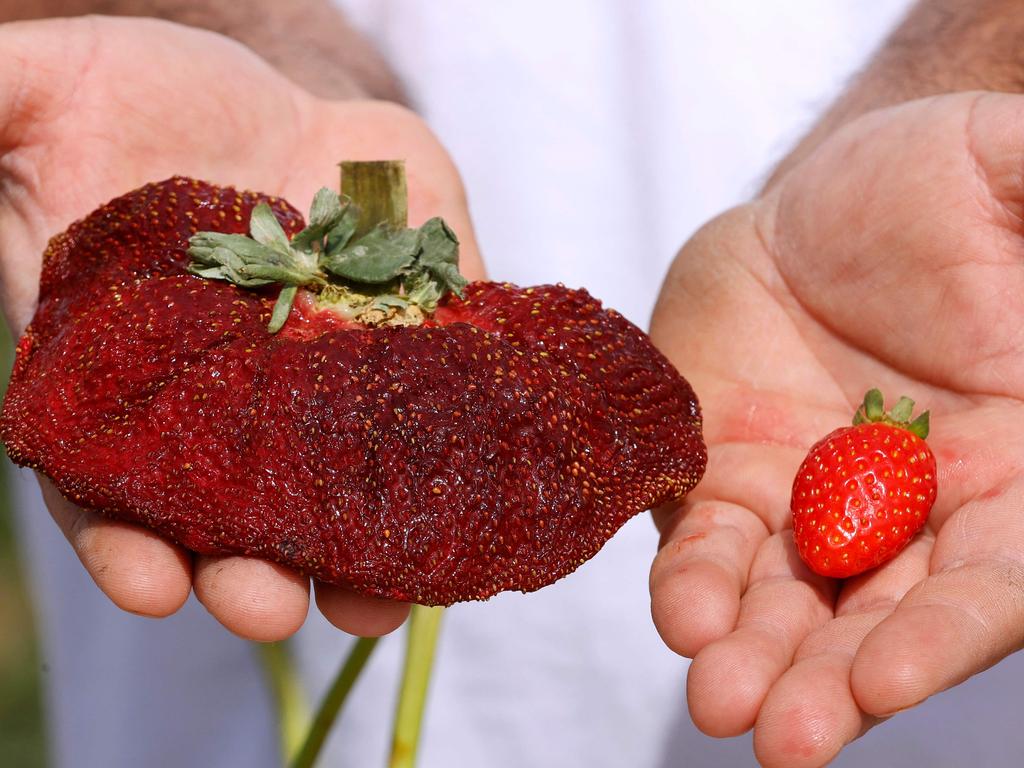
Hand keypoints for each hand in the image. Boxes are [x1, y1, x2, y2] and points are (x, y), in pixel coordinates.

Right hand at [0, 16, 482, 640]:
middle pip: (237, 516)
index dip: (126, 542)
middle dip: (249, 571)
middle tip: (264, 605)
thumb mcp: (45, 92)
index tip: (150, 585)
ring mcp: (335, 380)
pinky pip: (442, 412)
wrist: (276, 91)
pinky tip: (466, 512)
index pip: (116, 486)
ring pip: (345, 495)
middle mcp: (235, 401)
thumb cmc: (143, 94)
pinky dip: (457, 461)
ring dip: (360, 559)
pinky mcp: (424, 338)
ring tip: (373, 603)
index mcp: (133, 372)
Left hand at [649, 91, 1023, 765]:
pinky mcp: (724, 482)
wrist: (816, 207)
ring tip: (720, 700)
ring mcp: (812, 504)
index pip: (993, 577)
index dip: (946, 632)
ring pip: (789, 600)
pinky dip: (694, 583)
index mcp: (1013, 467)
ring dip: (755, 655)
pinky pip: (708, 544)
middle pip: (883, 616)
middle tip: (785, 736)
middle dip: (834, 679)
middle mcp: (917, 510)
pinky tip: (682, 615)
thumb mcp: (1007, 173)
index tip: (888, 675)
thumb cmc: (931, 187)